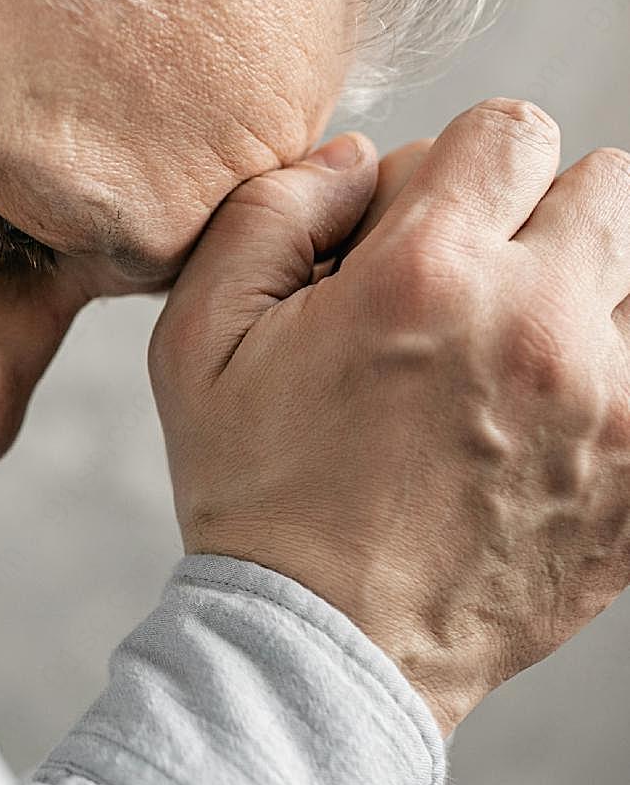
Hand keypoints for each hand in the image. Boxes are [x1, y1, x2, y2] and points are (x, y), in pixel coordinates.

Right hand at [148, 100, 629, 737]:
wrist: (321, 653)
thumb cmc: (255, 498)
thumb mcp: (196, 341)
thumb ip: (269, 210)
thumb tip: (358, 159)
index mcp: (428, 277)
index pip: (512, 130)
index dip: (461, 172)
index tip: (428, 236)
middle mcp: (538, 329)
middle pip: (606, 189)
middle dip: (538, 226)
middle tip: (474, 303)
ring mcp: (612, 412)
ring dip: (587, 310)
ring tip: (514, 379)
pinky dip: (612, 395)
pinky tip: (550, 435)